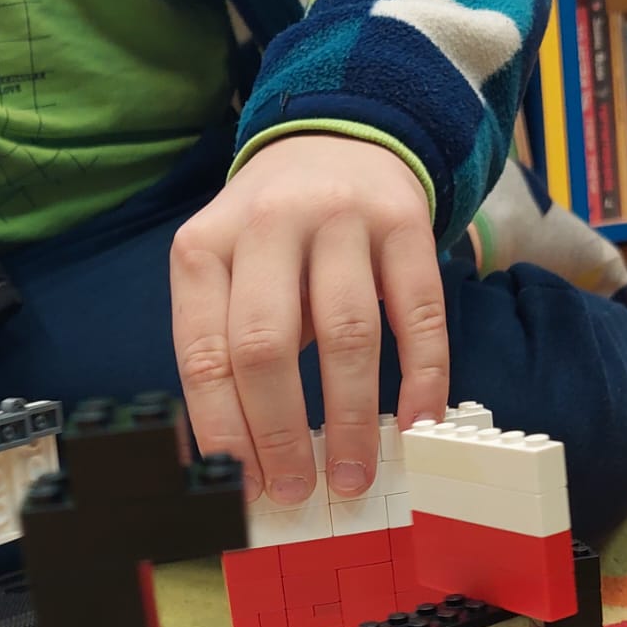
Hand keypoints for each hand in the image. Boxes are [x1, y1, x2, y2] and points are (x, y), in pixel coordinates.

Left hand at [171, 135, 447, 503]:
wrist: (336, 136)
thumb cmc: (272, 240)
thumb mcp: (226, 274)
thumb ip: (227, 349)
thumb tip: (242, 464)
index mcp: (204, 248)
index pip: (205, 356)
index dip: (225, 432)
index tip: (243, 489)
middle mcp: (267, 225)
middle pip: (267, 346)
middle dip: (282, 433)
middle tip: (299, 490)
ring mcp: (340, 218)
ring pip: (346, 334)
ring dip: (351, 418)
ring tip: (354, 474)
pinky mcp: (405, 221)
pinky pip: (419, 313)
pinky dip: (422, 377)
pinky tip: (417, 423)